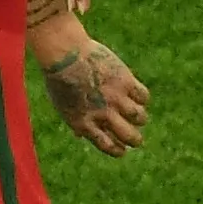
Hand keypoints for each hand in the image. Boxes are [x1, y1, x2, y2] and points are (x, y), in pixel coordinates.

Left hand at [34, 26, 149, 155]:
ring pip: (139, 117)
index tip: (123, 149)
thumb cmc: (59, 78)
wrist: (64, 53)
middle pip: (129, 136)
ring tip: (137, 116)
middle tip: (136, 139)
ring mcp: (115, 98)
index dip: (118, 150)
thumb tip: (81, 135)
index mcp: (84, 124)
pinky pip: (143, 96)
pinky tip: (136, 95)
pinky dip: (142, 98)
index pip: (107, 145)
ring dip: (140, 119)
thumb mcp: (62, 105)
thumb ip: (75, 121)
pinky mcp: (125, 81)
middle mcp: (102, 114)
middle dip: (135, 140)